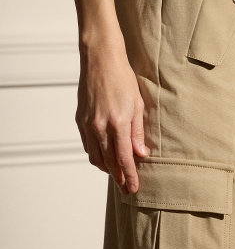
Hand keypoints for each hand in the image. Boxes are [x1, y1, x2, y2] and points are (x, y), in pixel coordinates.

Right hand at [69, 0, 148, 194]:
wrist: (101, 59)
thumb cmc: (123, 78)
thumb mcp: (137, 104)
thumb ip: (138, 132)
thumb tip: (140, 154)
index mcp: (118, 123)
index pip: (124, 159)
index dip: (129, 176)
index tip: (134, 188)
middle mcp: (100, 127)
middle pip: (109, 162)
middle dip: (119, 177)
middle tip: (127, 188)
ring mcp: (88, 124)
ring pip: (95, 157)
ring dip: (107, 169)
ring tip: (118, 174)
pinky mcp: (80, 120)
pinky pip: (87, 146)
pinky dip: (96, 155)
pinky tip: (105, 157)